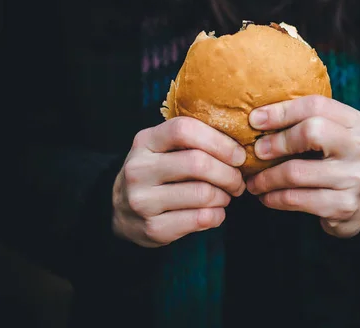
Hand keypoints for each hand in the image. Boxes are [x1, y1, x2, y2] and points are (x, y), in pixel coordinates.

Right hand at [112, 117, 245, 247]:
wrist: (120, 210)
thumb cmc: (155, 172)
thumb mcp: (162, 147)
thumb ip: (192, 138)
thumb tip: (239, 139)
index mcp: (145, 141)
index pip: (184, 130)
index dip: (219, 141)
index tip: (238, 155)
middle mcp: (139, 169)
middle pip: (198, 163)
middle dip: (229, 173)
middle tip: (238, 180)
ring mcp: (143, 201)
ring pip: (203, 194)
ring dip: (225, 196)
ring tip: (225, 195)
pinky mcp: (153, 228)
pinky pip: (201, 219)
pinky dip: (218, 215)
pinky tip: (214, 211)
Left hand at [245, 95, 359, 237]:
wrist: (358, 206)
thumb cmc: (332, 163)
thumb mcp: (328, 138)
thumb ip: (303, 123)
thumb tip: (256, 117)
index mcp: (355, 122)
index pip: (316, 105)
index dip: (281, 111)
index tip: (254, 120)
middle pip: (312, 132)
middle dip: (276, 142)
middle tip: (256, 152)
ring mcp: (355, 178)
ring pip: (297, 172)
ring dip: (266, 178)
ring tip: (253, 182)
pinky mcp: (344, 205)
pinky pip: (297, 199)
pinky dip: (274, 198)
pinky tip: (266, 197)